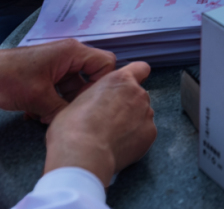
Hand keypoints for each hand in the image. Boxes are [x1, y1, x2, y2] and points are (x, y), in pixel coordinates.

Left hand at [0, 39, 115, 119]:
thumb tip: (76, 122)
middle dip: (79, 99)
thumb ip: (64, 110)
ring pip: (72, 88)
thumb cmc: (5, 79)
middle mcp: (67, 56)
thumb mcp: (39, 98)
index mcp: (71, 52)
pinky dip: (51, 104)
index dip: (103, 84)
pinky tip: (35, 115)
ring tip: (46, 118)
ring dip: (62, 104)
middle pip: (89, 79)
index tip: (91, 104)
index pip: (105, 64)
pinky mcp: (43, 76)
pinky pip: (58, 91)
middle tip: (69, 116)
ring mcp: (55, 67)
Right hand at [43, 62, 155, 187]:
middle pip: (139, 94)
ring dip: (132, 121)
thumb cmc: (73, 128)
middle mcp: (138, 93)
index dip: (136, 76)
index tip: (127, 86)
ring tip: (112, 135)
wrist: (83, 154)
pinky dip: (136, 138)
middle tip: (110, 119)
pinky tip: (118, 146)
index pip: (140, 68)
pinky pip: (145, 132)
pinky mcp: (150, 133)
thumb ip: (95, 96)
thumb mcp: (77, 101)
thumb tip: (95, 104)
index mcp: (120, 80)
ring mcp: (146, 113)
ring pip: (142, 114)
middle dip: (129, 104)